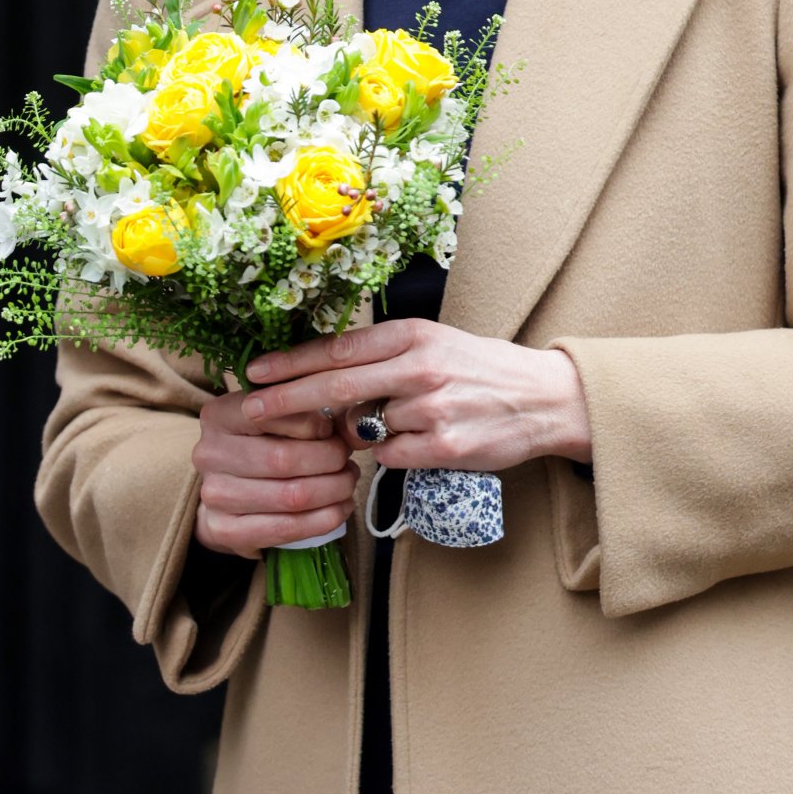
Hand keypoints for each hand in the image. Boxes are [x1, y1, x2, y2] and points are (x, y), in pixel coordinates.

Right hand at [190, 393, 359, 558]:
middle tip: (348, 460)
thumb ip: (312, 413)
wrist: (230, 488)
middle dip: (330, 460)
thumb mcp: (280, 417)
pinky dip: (323, 520)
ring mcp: (213, 495)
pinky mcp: (224, 530)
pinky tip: (339, 508)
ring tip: (346, 482)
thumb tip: (355, 427)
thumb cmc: (263, 443)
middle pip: (283, 459)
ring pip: (290, 496)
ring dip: (332, 491)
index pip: (270, 413)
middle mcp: (208, 453)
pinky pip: (286, 529)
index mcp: (219, 415)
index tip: (331, 430)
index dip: (312, 423)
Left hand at [242, 319, 591, 473]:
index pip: (338, 349)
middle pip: (336, 387)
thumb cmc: (477, 369)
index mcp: (412, 336)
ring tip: (389, 424)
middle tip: (250, 410)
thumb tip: (323, 378)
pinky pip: (389, 458)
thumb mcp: (431, 344)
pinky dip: (390, 454)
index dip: (291, 362)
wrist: (542, 397)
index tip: (255, 372)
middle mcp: (419, 368)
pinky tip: (415, 442)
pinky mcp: (444, 447)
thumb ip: (380, 358)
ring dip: (357, 434)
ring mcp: (432, 409)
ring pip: (362, 429)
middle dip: (286, 401)